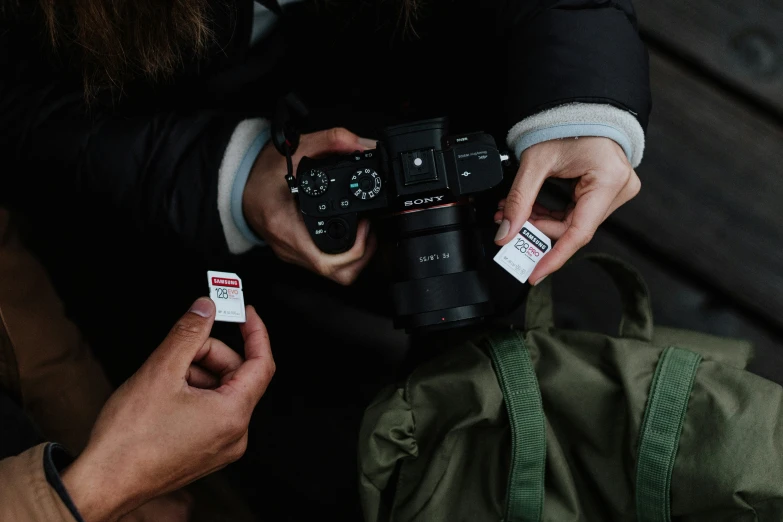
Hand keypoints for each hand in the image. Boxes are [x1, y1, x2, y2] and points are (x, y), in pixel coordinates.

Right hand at [62, 298, 274, 521]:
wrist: (104, 482)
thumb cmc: (129, 439)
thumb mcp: (161, 370)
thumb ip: (189, 332)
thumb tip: (205, 308)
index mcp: (233, 415)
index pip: (261, 363)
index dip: (255, 332)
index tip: (245, 313)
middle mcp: (235, 435)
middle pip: (237, 375)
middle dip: (209, 355)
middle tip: (180, 348)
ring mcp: (221, 447)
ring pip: (221, 392)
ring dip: (197, 374)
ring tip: (164, 379)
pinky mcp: (206, 453)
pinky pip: (211, 411)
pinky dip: (193, 394)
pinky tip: (165, 396)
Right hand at [243, 128, 377, 285]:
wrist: (238, 183)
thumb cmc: (261, 172)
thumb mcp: (297, 148)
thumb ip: (331, 140)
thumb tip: (361, 144)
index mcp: (287, 227)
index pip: (327, 261)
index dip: (356, 250)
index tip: (364, 225)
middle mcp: (290, 247)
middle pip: (336, 274)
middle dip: (362, 255)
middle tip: (368, 229)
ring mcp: (291, 254)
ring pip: (332, 274)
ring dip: (355, 257)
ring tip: (362, 231)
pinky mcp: (294, 253)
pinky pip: (323, 264)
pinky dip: (342, 255)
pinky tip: (347, 233)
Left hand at [494, 137, 639, 283]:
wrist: (580, 106)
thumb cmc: (566, 123)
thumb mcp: (535, 162)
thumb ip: (519, 200)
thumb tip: (506, 232)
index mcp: (608, 179)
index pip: (579, 232)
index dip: (554, 256)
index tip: (534, 273)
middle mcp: (619, 188)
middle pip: (573, 228)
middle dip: (537, 231)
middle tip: (506, 227)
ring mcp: (615, 190)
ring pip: (572, 223)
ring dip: (541, 223)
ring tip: (511, 215)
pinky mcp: (606, 191)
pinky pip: (576, 213)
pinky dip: (551, 215)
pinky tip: (530, 211)